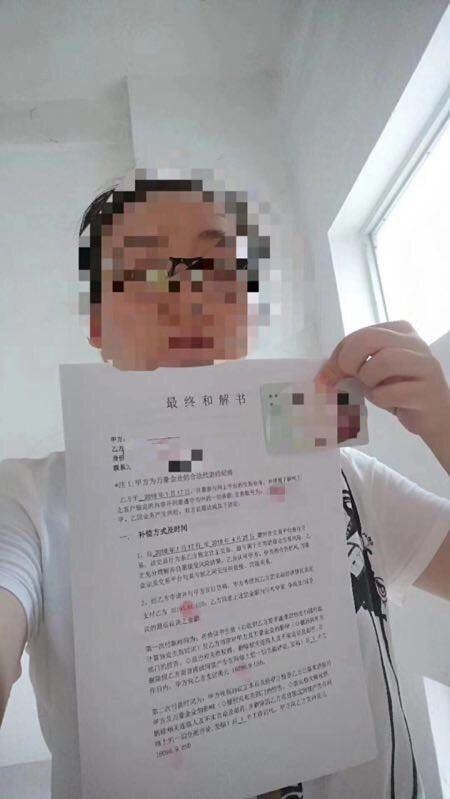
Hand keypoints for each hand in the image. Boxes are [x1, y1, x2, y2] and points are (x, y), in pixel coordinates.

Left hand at [314, 320, 449, 440]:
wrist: (433, 415)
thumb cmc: (399, 390)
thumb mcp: (373, 372)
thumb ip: (352, 365)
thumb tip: (324, 375)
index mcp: (399, 331)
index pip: (359, 334)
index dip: (338, 355)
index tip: (328, 376)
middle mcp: (414, 342)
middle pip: (369, 339)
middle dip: (349, 362)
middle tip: (348, 379)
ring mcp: (424, 364)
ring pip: (383, 361)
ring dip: (368, 380)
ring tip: (373, 389)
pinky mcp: (427, 390)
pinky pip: (390, 392)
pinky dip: (380, 399)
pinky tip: (388, 402)